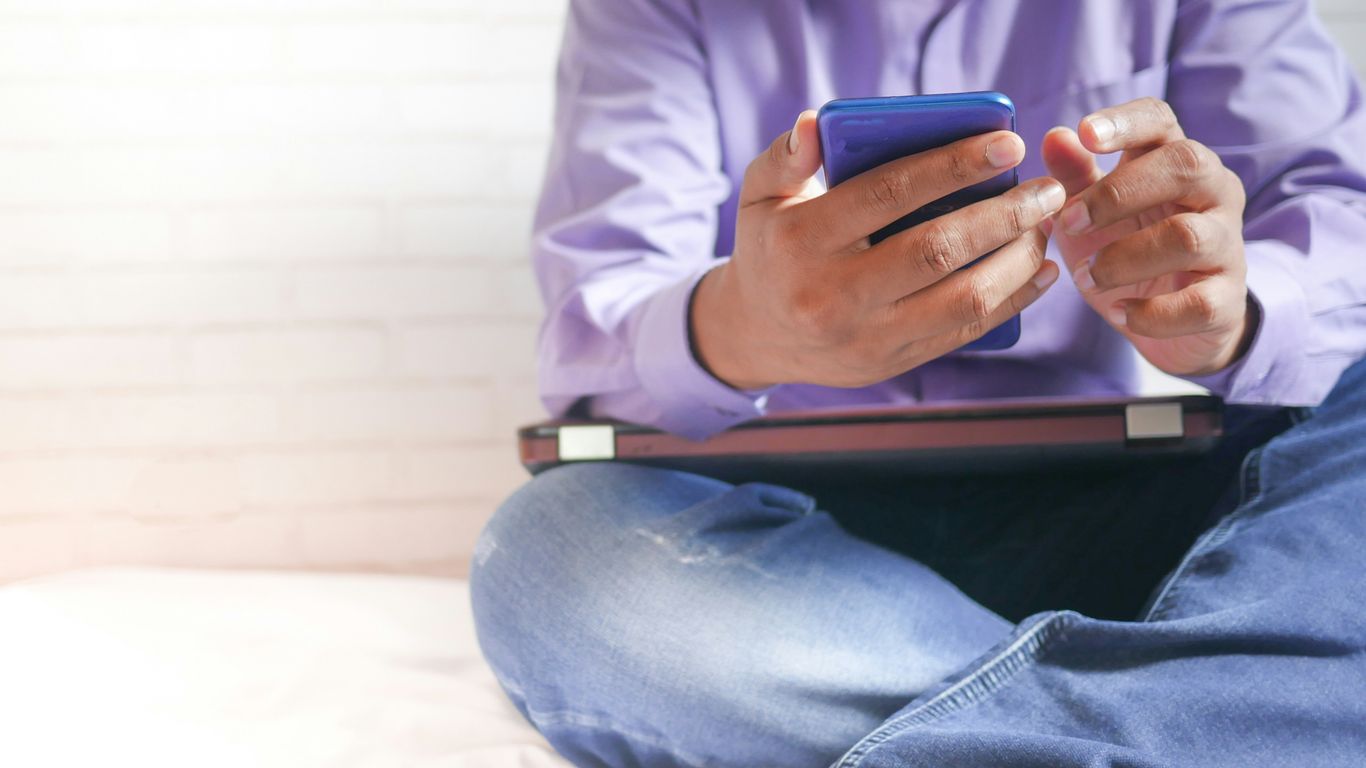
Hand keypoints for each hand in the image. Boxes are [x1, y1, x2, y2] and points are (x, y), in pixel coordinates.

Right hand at [691, 110, 1065, 389]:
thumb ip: (785, 156)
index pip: (888, 193)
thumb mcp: (760, 196)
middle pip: (936, 249)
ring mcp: (863, 336)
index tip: (1009, 143)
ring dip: (1018, 261)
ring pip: (962, 299)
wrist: (755, 334)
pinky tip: (1040, 273)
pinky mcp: (888, 364)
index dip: (954, 165)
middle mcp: (831, 295)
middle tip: (1048, 189)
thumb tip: (817, 123)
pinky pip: (963, 333)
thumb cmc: (771, 248)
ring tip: (1045, 228)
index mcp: (801, 241)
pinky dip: (1011, 302)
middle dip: (1005, 215)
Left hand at [1042, 97, 1254, 376]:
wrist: (1174, 322)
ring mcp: (1227, 245)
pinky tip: (1120, 311)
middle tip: (1069, 223)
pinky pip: (1198, 303)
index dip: (1126, 122)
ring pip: (1188, 236)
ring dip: (1124, 258)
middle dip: (1118, 193)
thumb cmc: (1128, 249)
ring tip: (1086, 277)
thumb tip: (1054, 136)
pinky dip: (1151, 312)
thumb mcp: (1092, 214)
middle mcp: (1214, 193)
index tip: (1085, 132)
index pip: (1161, 120)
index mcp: (1176, 162)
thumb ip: (1075, 177)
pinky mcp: (1227, 300)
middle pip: (1186, 165)